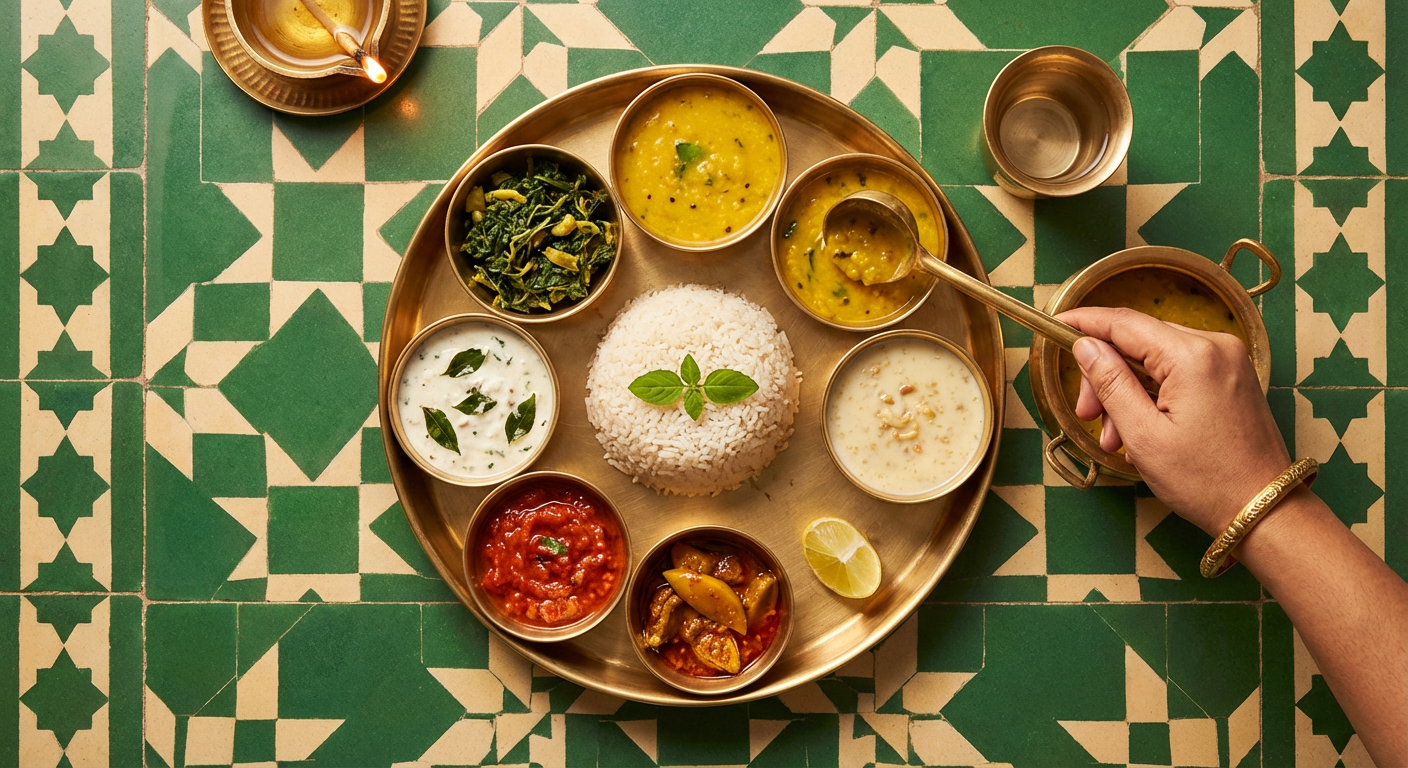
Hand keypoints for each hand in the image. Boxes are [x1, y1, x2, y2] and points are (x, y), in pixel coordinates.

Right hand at [1055, 307, 1289, 535]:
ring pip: (1155, 358)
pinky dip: (1152, 394)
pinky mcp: (1231, 376)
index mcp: (1193, 356)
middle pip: (1138, 341)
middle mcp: (1215, 346)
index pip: (1124, 323)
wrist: (1264, 509)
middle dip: (1105, 375)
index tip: (1054, 325)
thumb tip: (1084, 346)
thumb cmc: (1205, 480)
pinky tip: (1141, 429)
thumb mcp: (1144, 435)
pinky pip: (1177, 371)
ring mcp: (1227, 360)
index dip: (1084, 322)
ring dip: (1126, 390)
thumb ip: (1110, 383)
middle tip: (1087, 414)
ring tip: (1116, 437)